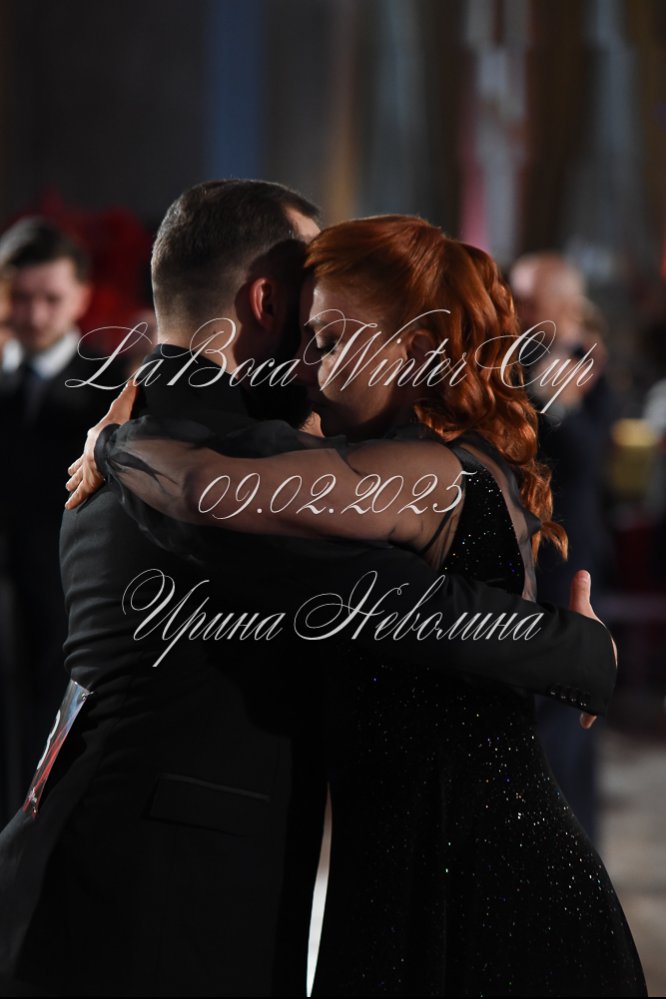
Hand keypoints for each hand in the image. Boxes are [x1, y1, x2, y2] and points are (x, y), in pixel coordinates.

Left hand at [65, 380, 138, 509]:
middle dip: (76, 470)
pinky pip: (82, 492)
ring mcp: (88, 468)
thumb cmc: (117, 425)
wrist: (110, 442)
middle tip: (69, 477)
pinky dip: (76, 499)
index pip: (91, 445)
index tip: (82, 456)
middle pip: (81, 463)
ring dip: (75, 483)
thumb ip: (129, 396)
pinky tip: (69, 507)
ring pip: (79, 478)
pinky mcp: (89, 480)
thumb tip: (135, 380)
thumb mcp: (124, 408)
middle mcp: (88, 454)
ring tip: (68, 489)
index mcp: (95, 438)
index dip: (87, 451)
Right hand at [568, 569, 616, 728]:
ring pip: (592, 689)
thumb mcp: (580, 610)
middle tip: (567, 674)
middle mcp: (608, 668)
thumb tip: (582, 571)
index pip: (598, 650)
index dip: (585, 650)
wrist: (582, 658)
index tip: (573, 652)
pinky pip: (592, 709)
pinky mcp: (596, 700)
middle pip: (594, 671)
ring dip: (584, 693)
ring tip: (567, 691)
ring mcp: (603, 684)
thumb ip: (580, 593)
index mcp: (608, 648)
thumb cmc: (583, 634)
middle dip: (584, 674)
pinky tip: (585, 722)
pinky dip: (588, 716)